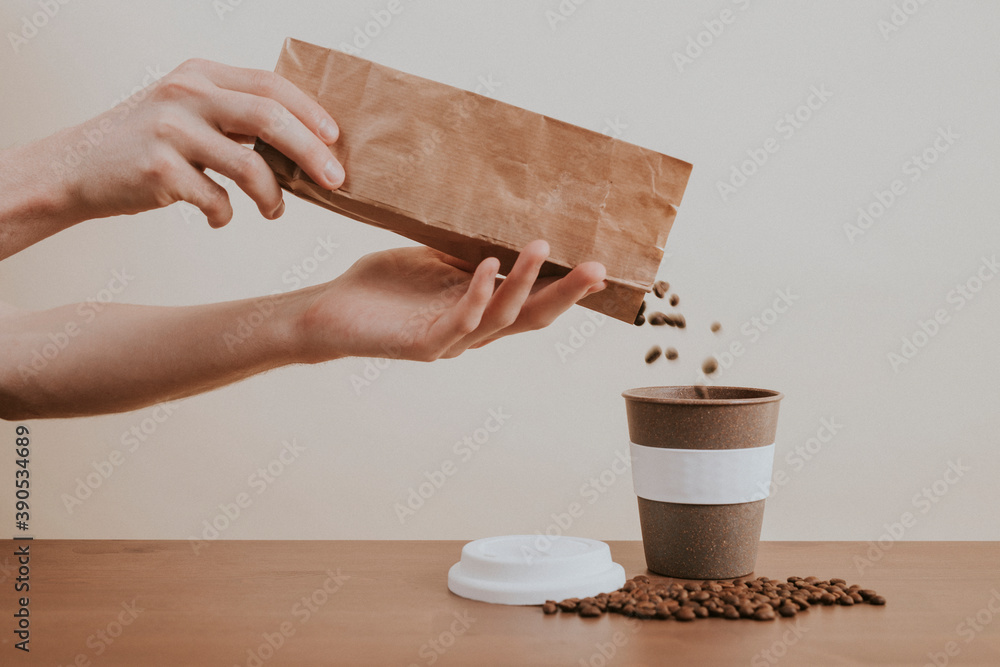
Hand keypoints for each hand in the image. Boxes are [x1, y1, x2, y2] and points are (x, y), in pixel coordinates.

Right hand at [47, 58, 342, 226]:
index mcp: (200, 75)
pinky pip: (216, 200)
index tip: (335, 138)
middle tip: (334, 180)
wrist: (76, 168)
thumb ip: (234, 114)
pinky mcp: (158, 170)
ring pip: (249, 165)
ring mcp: (170, 131)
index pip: (269, 85)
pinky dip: (225, 215)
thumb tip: (306, 142)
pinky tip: (219, 218)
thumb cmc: (146, 144)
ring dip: (272, 196)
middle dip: (311, 152)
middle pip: (269, 118)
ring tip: (273, 211)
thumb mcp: (186, 110)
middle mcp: (186, 95)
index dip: (309, 111)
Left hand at [296, 240, 606, 361]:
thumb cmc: (383, 286)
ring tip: (540, 247)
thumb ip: (469, 248)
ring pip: (500, 317)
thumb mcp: (435, 259)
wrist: (330, 312)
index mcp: (480, 309)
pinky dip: (476, 292)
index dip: (567, 289)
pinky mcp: (422, 345)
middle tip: (597, 268)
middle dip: (565, 294)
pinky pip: (458, 321)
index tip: (600, 265)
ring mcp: (450, 340)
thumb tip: (504, 218)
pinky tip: (485, 265)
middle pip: (531, 317)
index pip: (533, 302)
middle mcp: (473, 330)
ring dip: (523, 283)